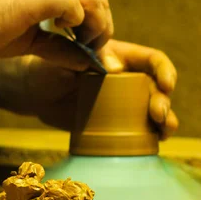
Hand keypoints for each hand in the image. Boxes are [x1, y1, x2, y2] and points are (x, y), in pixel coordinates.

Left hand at [0, 39, 178, 139]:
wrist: (34, 92)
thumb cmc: (48, 67)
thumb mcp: (66, 58)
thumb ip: (89, 59)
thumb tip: (115, 69)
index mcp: (121, 58)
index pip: (152, 61)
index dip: (164, 71)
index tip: (167, 84)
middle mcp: (128, 80)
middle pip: (157, 90)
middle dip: (163, 101)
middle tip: (157, 113)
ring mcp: (124, 104)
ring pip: (154, 112)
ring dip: (165, 121)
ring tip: (164, 131)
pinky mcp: (116, 126)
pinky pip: (139, 131)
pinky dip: (151, 137)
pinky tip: (157, 142)